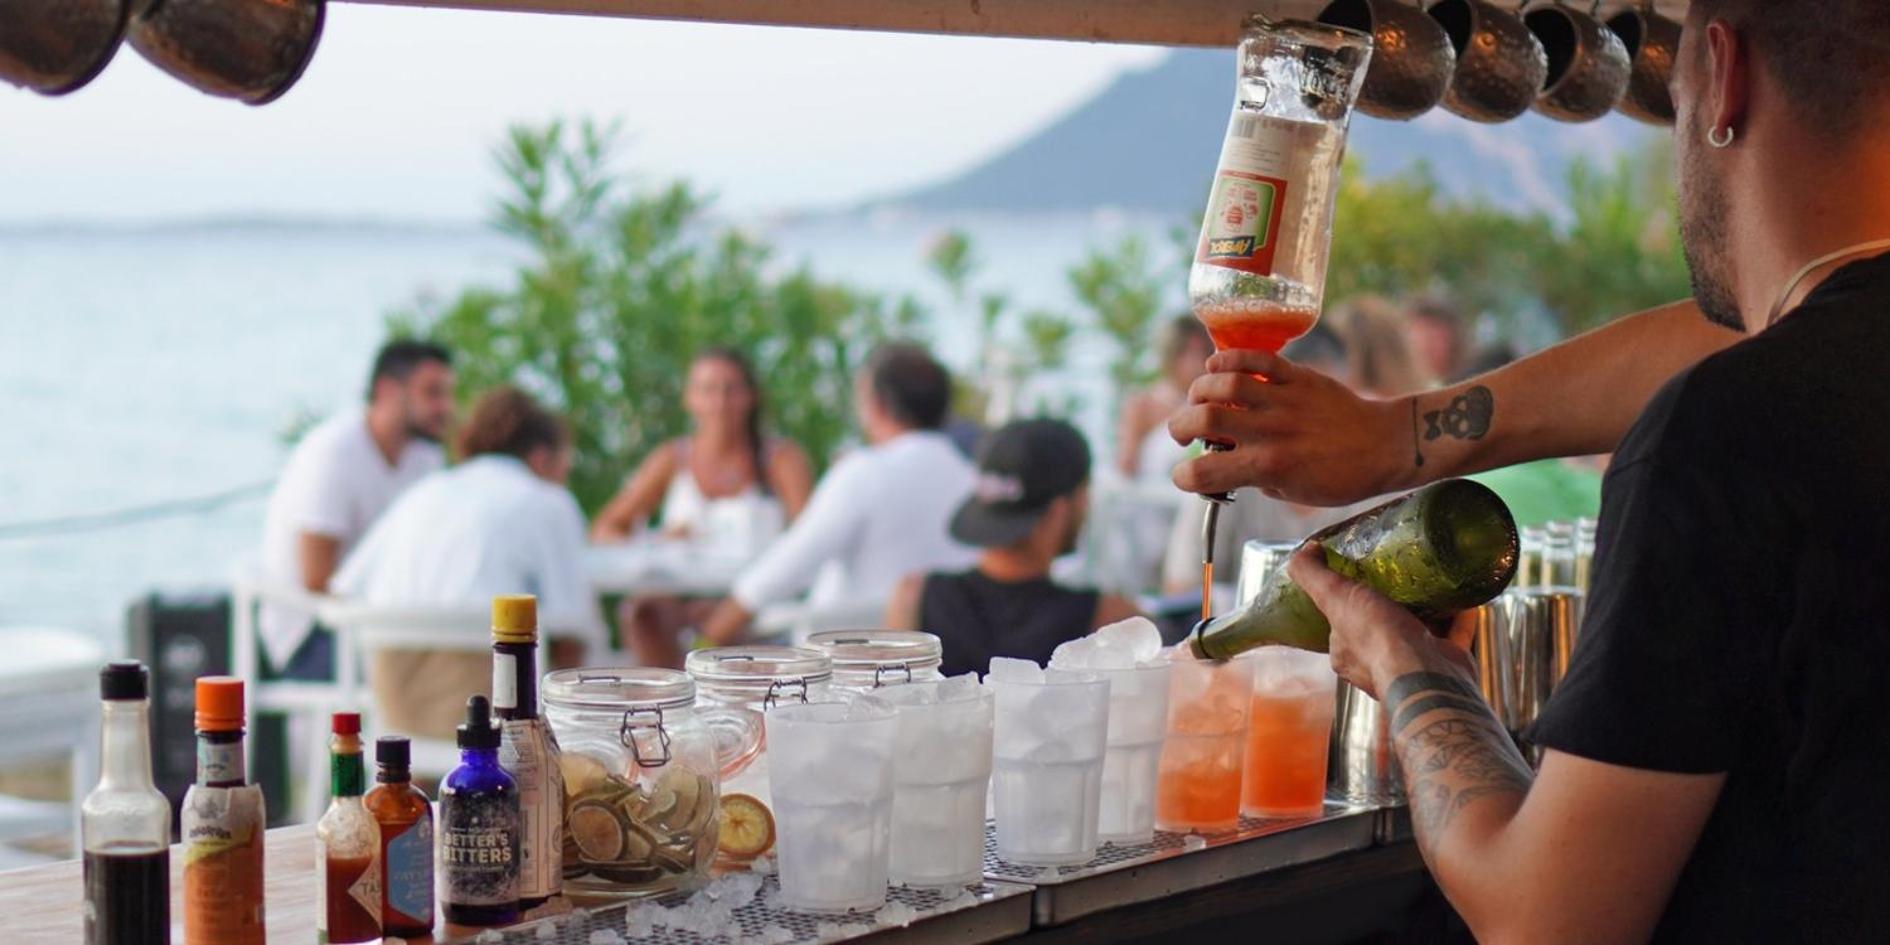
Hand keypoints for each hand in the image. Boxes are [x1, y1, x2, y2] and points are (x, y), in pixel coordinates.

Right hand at [1168, 349, 1410, 505]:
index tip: (1186, 475)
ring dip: (1200, 390)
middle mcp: (1271, 432)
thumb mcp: (1293, 493)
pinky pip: (1257, 359)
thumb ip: (1255, 478)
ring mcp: (1284, 400)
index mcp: (1267, 468)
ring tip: (1200, 400)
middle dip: (1179, 427)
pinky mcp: (1298, 377)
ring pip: (1224, 383)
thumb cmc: (1341, 477)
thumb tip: (1228, 465)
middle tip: (1184, 433)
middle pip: (1204, 418)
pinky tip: (1217, 368)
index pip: (1204, 472)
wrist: (1385, 445)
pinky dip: (1228, 359)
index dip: (1183, 477)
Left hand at [1285, 543, 1473, 698]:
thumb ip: (1312, 575)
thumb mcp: (1334, 596)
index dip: (1347, 601)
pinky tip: (1464, 597)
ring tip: (1432, 582)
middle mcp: (1378, 664)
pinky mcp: (1445, 663)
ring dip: (1427, 610)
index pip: (1341, 624)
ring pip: (1419, 633)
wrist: (1426, 675)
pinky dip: (1460, 617)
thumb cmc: (1376, 638)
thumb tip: (1303, 551)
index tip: (1358, 577)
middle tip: (1400, 576)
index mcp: (1347, 653)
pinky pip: (1454, 635)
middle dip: (1390, 604)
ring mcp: (1414, 665)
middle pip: (1382, 626)